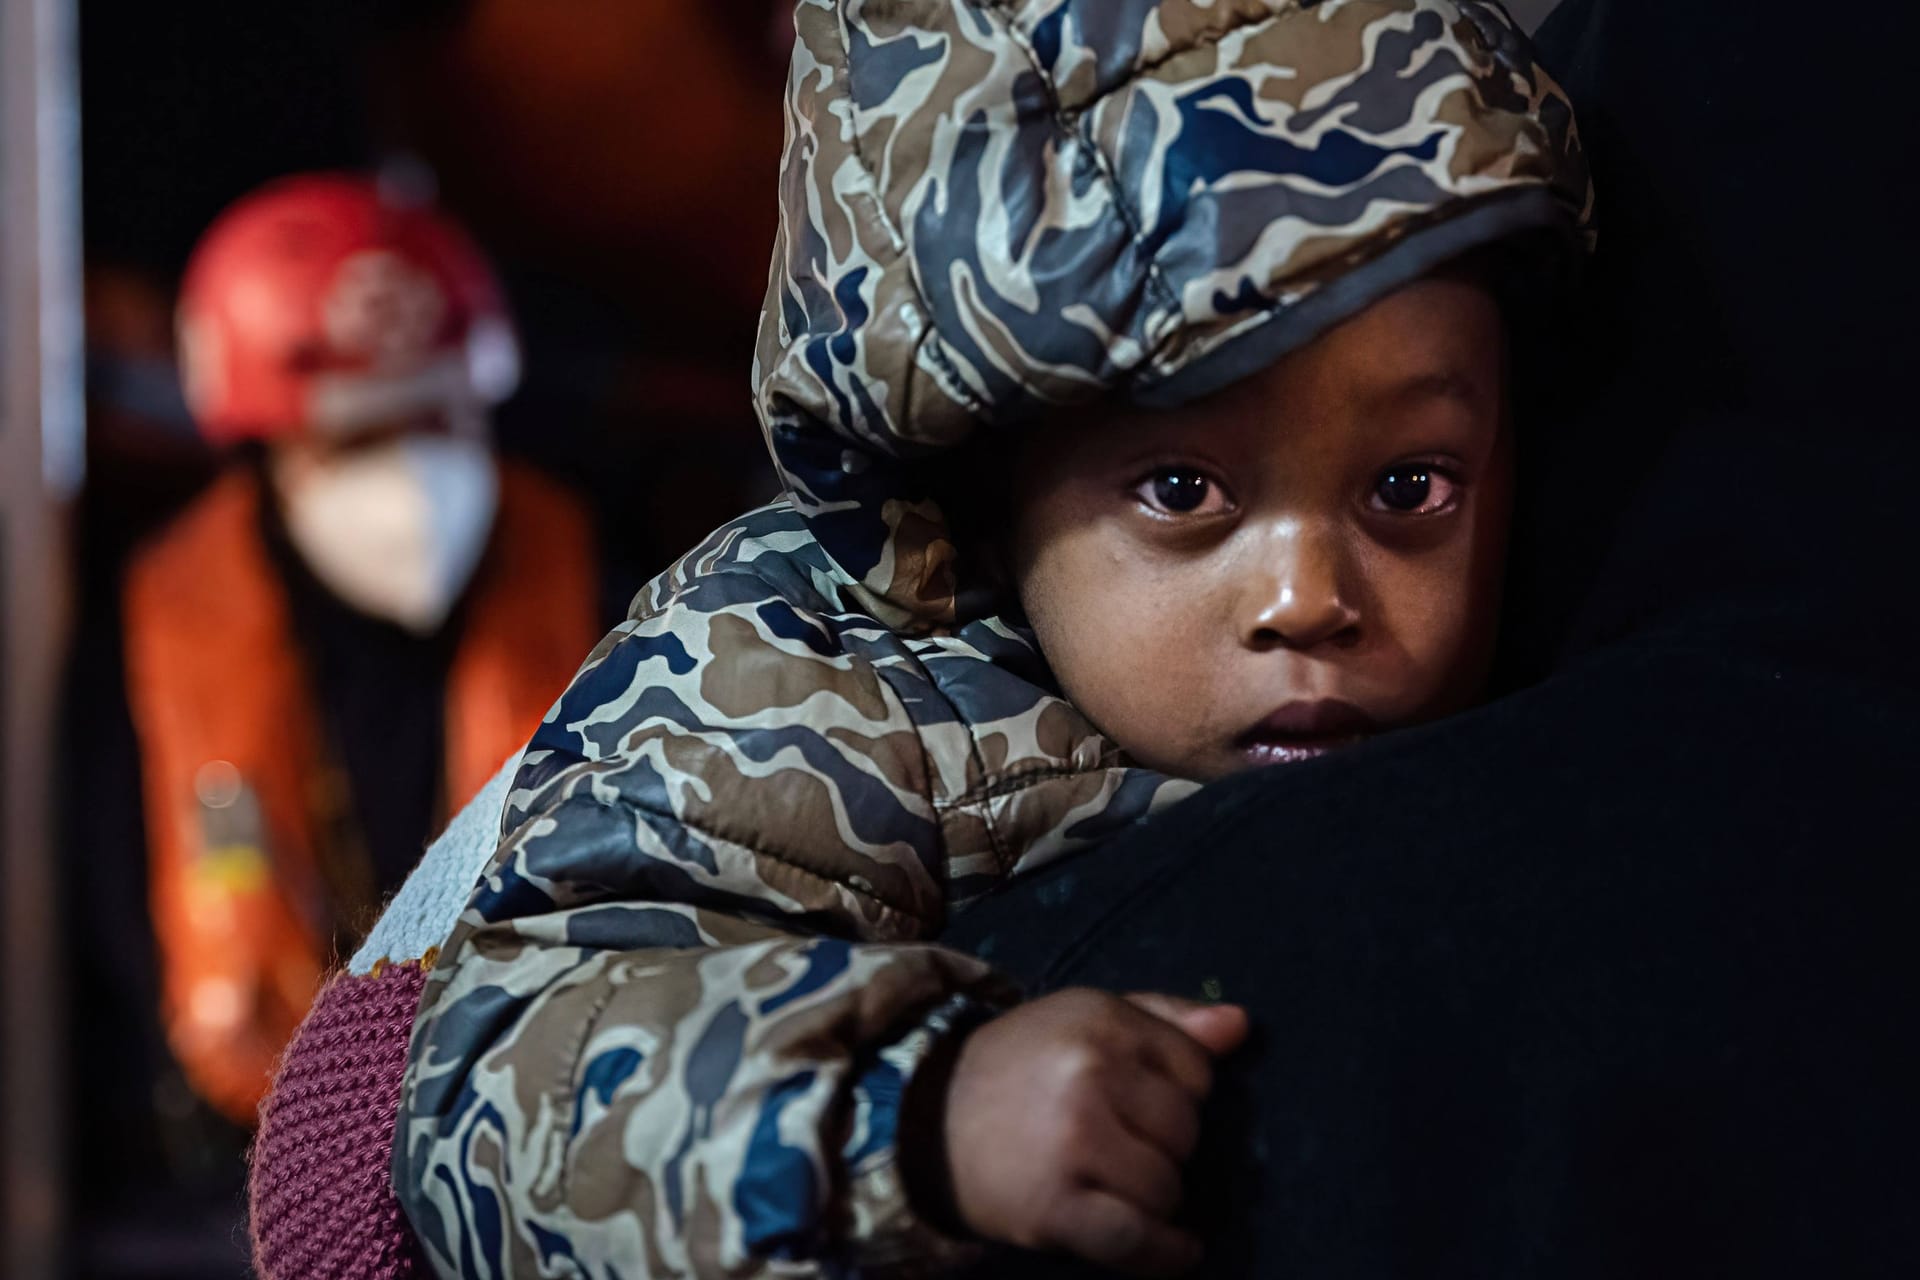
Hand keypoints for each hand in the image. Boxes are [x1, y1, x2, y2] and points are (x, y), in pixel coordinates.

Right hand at [940, 988, 1248, 1275]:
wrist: (925, 1119)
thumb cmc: (1020, 1065)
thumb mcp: (1084, 1018)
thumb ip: (1165, 1018)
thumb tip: (1241, 1027)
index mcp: (1099, 1020)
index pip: (1196, 1070)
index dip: (1179, 1093)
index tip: (1145, 1104)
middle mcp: (1089, 1075)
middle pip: (1185, 1131)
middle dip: (1165, 1145)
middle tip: (1121, 1146)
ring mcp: (1073, 1142)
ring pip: (1167, 1185)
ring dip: (1154, 1195)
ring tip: (1117, 1184)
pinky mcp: (1055, 1205)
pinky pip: (1137, 1240)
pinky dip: (1165, 1254)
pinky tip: (1180, 1251)